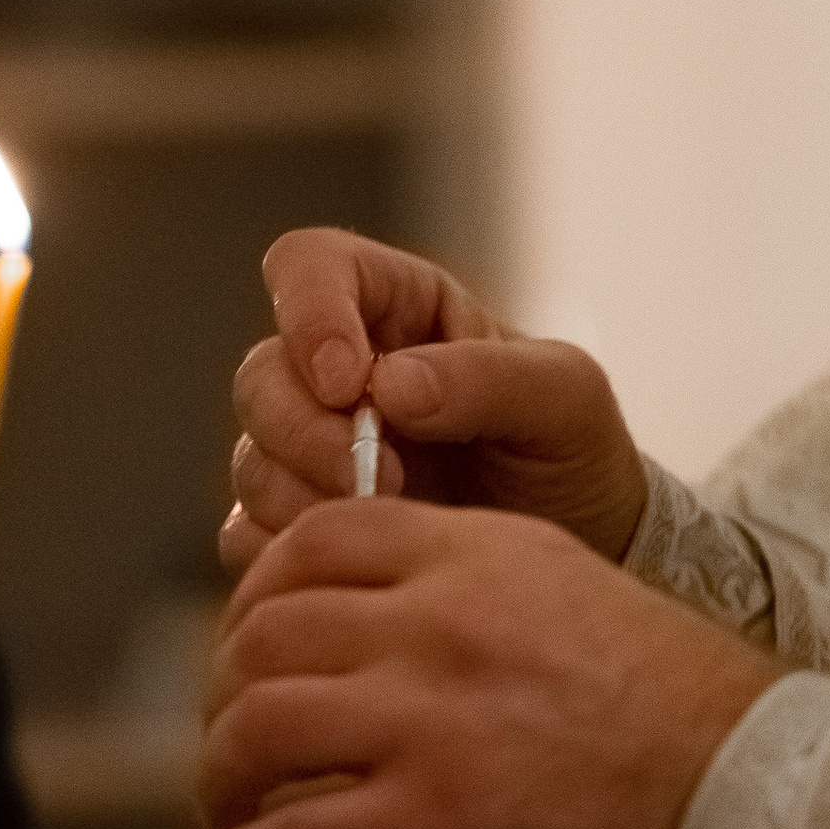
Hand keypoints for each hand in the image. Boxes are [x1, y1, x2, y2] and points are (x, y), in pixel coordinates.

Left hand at [163, 498, 778, 828]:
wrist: (755, 791)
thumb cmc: (684, 710)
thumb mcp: (570, 593)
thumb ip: (468, 593)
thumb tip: (384, 633)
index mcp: (473, 553)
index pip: (314, 541)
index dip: (258, 593)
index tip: (254, 641)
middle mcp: (434, 622)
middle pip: (265, 633)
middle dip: (227, 689)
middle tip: (236, 737)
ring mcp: (425, 720)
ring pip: (255, 728)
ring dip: (219, 777)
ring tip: (224, 811)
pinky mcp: (430, 821)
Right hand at [226, 227, 648, 570]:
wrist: (579, 550)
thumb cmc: (572, 454)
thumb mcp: (565, 398)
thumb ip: (487, 378)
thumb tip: (389, 384)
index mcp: (397, 310)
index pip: (310, 266)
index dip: (308, 311)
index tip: (346, 382)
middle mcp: (337, 374)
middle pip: (262, 374)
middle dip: (303, 430)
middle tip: (374, 477)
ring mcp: (310, 453)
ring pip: (251, 458)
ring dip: (300, 496)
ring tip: (383, 522)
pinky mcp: (299, 526)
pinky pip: (250, 535)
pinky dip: (288, 551)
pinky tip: (355, 562)